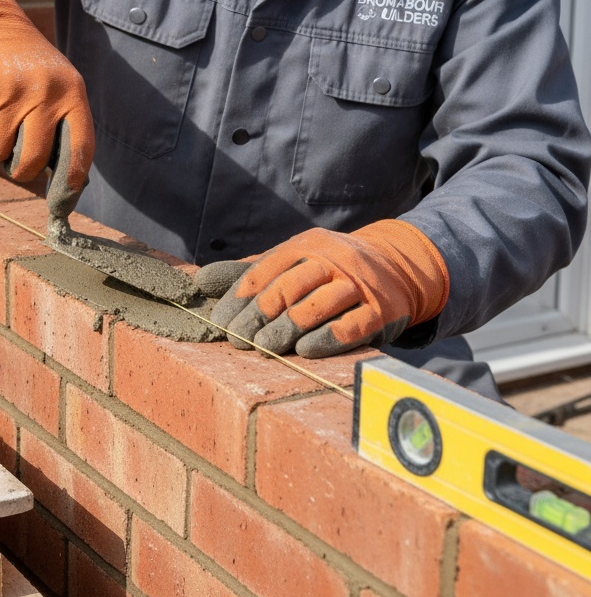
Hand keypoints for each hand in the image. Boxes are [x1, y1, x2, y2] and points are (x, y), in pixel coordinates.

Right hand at [0, 0, 93, 217]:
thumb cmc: (27, 67)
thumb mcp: (56, 85)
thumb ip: (63, 125)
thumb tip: (69, 186)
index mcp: (72, 92)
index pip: (80, 148)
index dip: (71, 181)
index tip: (62, 203)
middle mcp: (44, 93)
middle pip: (31, 160)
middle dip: (19, 169)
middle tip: (15, 157)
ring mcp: (10, 93)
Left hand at [195, 221, 447, 356]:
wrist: (397, 268)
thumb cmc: (327, 272)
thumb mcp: (291, 264)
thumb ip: (248, 273)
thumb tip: (200, 281)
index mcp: (306, 245)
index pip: (265, 271)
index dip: (240, 298)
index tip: (220, 323)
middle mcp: (333, 259)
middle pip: (288, 287)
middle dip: (259, 316)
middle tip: (238, 340)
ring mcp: (359, 283)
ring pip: (318, 304)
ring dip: (287, 328)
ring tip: (263, 348)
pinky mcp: (383, 310)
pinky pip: (352, 325)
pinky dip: (327, 338)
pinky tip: (305, 351)